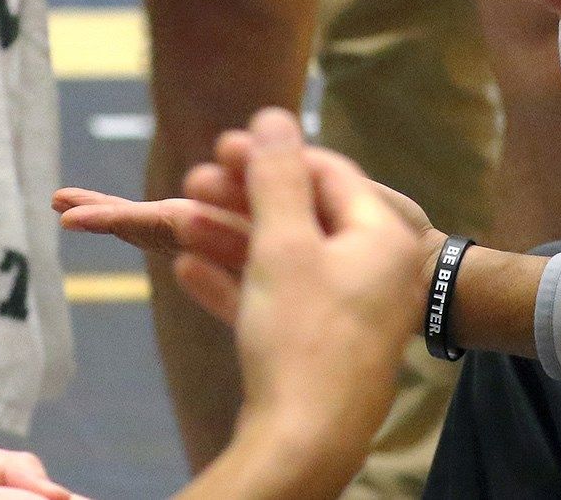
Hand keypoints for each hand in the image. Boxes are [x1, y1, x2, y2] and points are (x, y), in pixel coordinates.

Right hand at [63, 112, 424, 490]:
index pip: (330, 171)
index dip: (274, 152)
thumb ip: (277, 177)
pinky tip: (185, 270)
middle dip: (243, 195)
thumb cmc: (303, 339)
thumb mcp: (284, 244)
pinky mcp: (320, 350)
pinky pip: (277, 302)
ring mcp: (349, 312)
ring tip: (177, 218)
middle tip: (193, 176)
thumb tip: (274, 115)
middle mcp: (375, 270)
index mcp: (383, 236)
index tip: (224, 144)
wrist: (307, 446)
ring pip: (283, 259)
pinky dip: (235, 283)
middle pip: (304, 214)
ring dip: (229, 236)